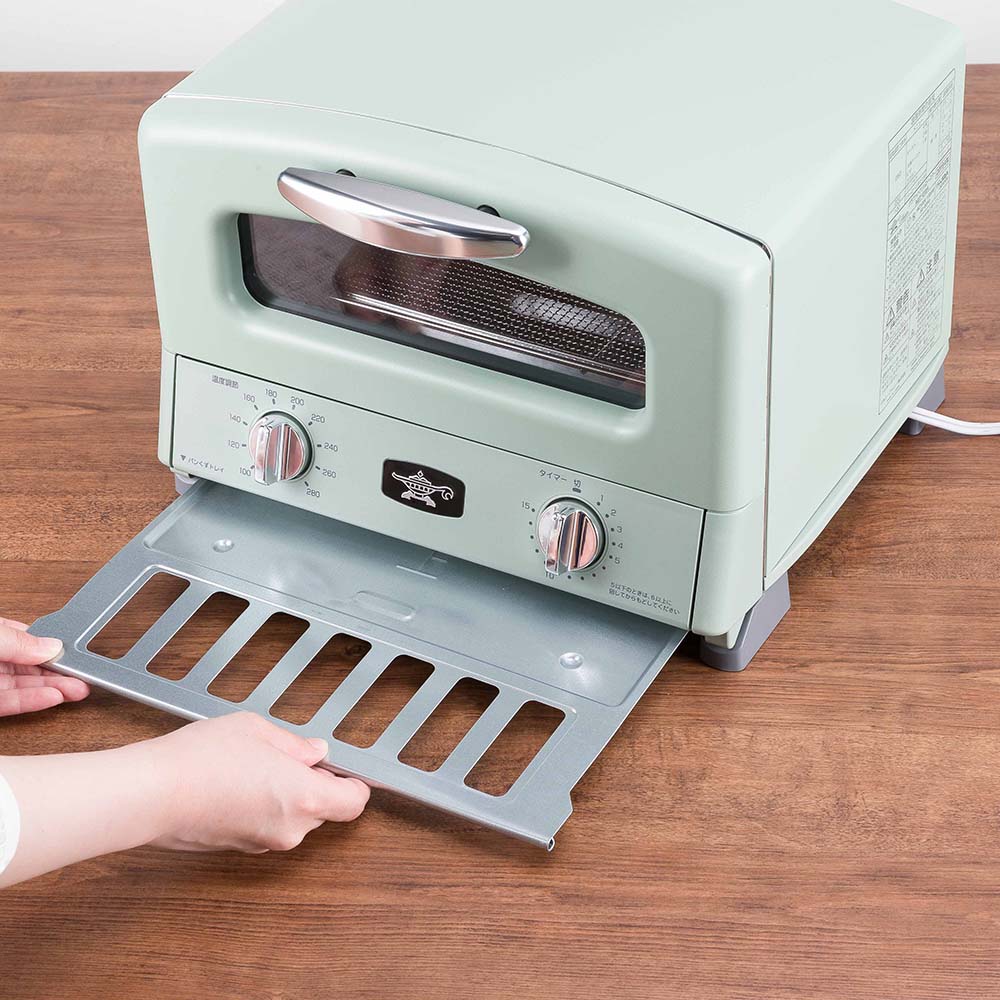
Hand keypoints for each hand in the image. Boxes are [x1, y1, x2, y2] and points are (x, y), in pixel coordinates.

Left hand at [0, 618, 89, 717]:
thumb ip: (19, 641)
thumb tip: (52, 646)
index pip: (28, 640)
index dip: (52, 649)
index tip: (74, 655)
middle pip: (31, 667)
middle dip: (59, 672)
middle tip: (84, 677)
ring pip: (24, 687)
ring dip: (53, 689)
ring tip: (77, 690)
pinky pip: (9, 704)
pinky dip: (32, 702)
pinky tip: (53, 698)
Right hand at [145, 712, 369, 852]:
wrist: (150, 795)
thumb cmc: (201, 759)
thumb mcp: (257, 730)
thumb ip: (294, 744)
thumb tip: (314, 751)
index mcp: (304, 797)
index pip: (354, 802)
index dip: (354, 784)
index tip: (347, 768)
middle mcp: (289, 829)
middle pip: (323, 810)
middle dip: (314, 785)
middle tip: (290, 756)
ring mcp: (263, 844)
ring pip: (293, 819)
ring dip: (286, 797)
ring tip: (255, 765)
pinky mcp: (238, 849)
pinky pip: (266, 827)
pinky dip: (262, 809)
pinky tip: (236, 783)